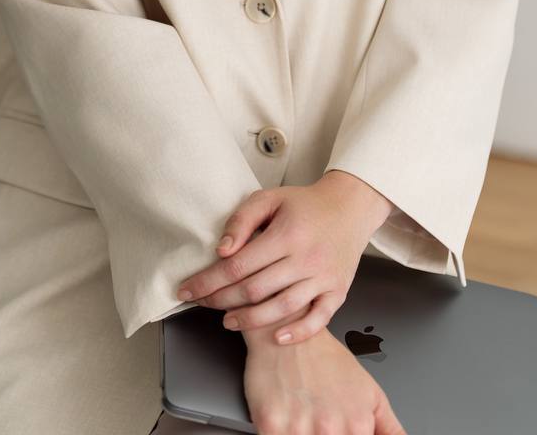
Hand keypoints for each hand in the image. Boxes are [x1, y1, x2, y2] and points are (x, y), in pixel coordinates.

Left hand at [176, 177, 384, 344]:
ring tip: (228, 321)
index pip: (237, 265)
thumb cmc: (304, 204)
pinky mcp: (338, 292)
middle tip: (202, 304)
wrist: (349, 208)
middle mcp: (305, 259)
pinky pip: (318, 320)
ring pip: (281, 308)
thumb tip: (221, 251)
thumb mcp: (269, 199)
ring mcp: (323, 278)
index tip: (187, 290)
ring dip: (250, 320)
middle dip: (221, 300)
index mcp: (286, 235)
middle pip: (254, 289)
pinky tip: (277, 338)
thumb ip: (242, 220)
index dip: (208, 281)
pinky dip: (297, 332)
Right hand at [242, 322, 407, 434]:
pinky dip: (282, 432)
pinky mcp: (270, 425)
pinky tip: (287, 416)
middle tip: (321, 418)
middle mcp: (329, 429)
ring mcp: (298, 429)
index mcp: (357, 426)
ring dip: (303, 434)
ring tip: (304, 416)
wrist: (287, 329)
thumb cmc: (326, 360)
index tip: (342, 429)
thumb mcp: (369, 393)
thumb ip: (390, 429)